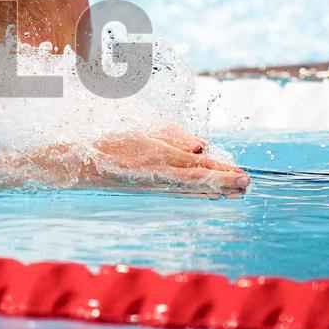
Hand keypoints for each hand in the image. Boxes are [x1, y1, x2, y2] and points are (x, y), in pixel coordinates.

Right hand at [91, 129, 248, 197]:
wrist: (81, 166)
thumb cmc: (109, 145)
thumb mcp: (142, 134)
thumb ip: (173, 138)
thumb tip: (201, 145)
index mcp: (161, 158)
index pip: (198, 165)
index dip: (222, 171)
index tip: (242, 174)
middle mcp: (161, 175)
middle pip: (199, 179)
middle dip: (224, 182)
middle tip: (247, 185)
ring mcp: (156, 184)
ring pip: (191, 187)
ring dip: (215, 189)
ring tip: (236, 192)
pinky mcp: (150, 188)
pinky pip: (179, 191)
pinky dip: (197, 192)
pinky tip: (208, 193)